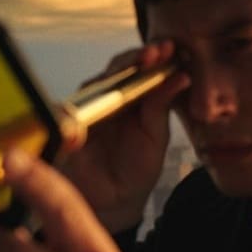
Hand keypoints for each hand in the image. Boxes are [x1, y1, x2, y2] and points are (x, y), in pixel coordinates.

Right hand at [59, 40, 189, 232]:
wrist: (114, 202)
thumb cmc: (136, 168)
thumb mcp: (155, 134)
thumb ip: (162, 105)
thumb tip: (182, 75)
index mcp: (133, 98)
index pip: (142, 68)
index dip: (156, 56)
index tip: (173, 49)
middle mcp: (109, 97)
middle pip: (121, 67)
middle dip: (140, 55)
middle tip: (160, 49)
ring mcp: (88, 107)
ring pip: (102, 79)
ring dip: (123, 67)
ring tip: (148, 59)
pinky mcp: (69, 122)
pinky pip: (80, 105)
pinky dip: (93, 96)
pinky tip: (110, 90)